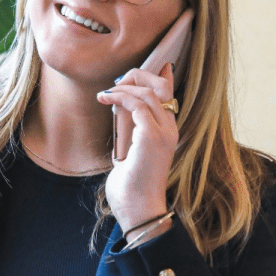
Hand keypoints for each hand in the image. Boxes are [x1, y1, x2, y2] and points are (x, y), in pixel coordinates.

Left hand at [96, 63, 177, 238]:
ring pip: (147, 92)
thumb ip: (130, 130)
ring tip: (106, 93)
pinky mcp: (151, 136)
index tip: (151, 66)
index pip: (169, 94)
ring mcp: (164, 132)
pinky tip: (105, 99)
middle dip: (135, 77)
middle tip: (114, 84)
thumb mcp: (130, 151)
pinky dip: (119, 96)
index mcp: (168, 132)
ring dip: (123, 87)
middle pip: (159, 87)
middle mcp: (170, 129)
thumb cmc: (132, 187)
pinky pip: (136, 103)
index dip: (160, 77)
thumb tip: (121, 109)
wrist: (138, 210)